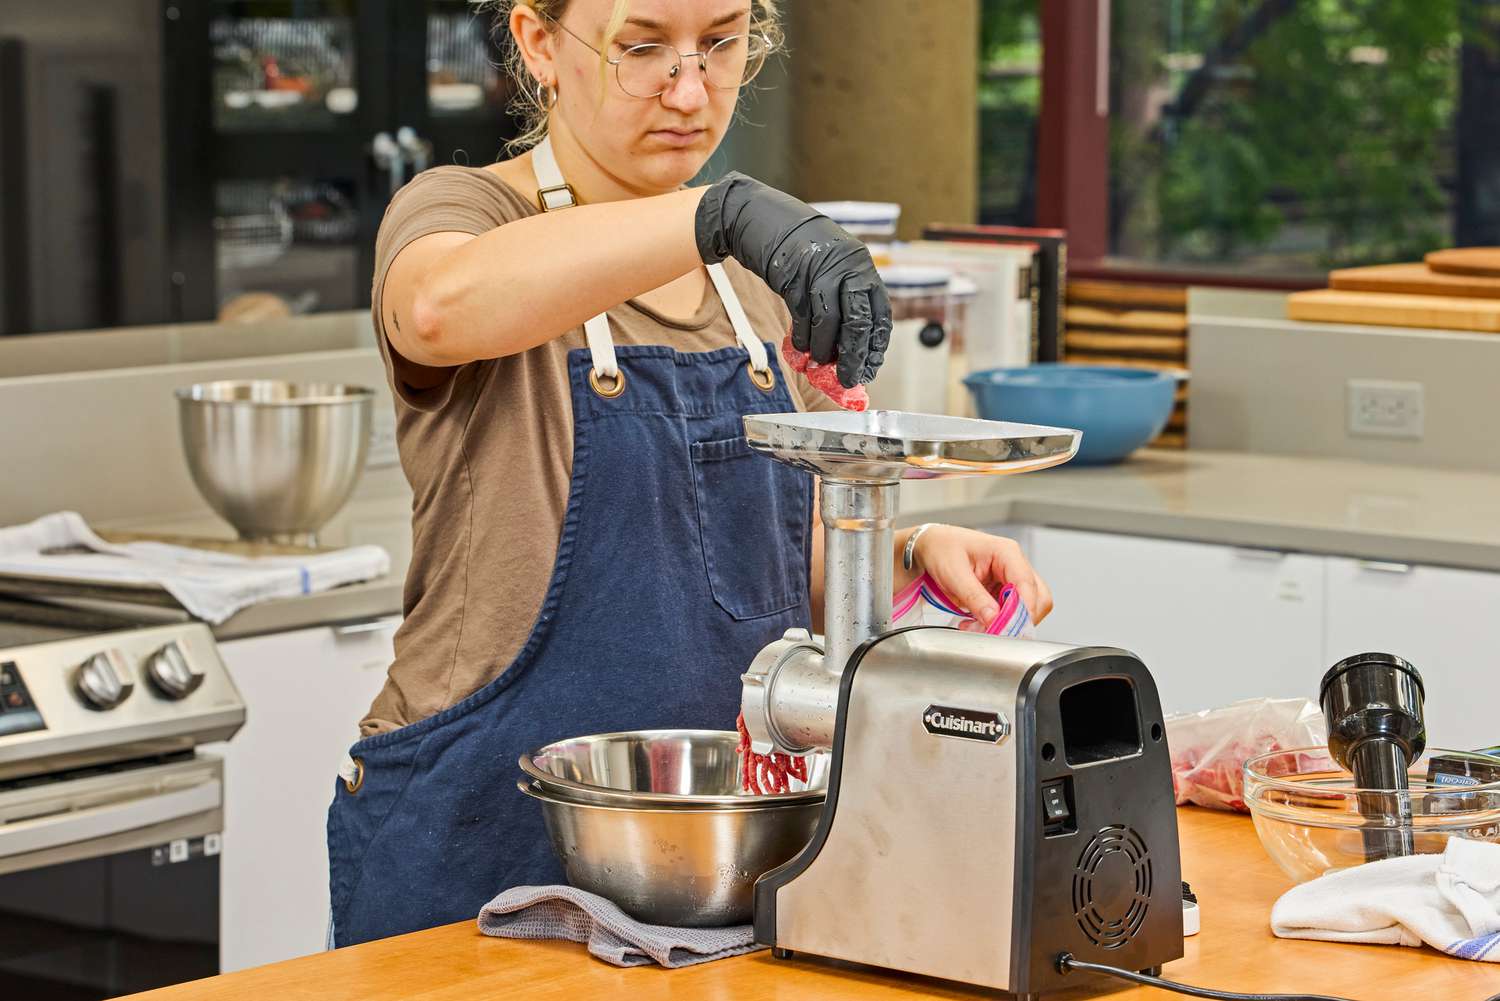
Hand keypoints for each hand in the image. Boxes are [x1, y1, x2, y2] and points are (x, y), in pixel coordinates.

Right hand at [695, 173, 891, 387]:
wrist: (760, 220)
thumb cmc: (798, 251)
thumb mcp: (830, 268)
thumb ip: (842, 302)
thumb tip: (850, 349)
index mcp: (861, 266)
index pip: (880, 313)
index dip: (876, 345)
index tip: (870, 368)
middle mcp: (847, 267)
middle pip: (859, 321)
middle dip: (854, 356)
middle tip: (848, 378)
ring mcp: (820, 270)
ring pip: (829, 323)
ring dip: (823, 350)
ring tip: (816, 364)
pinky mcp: (794, 276)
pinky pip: (803, 316)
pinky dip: (802, 337)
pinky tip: (800, 347)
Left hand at [911, 525, 1052, 626]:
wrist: (932, 547)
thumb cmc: (942, 549)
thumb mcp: (953, 573)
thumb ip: (975, 597)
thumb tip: (994, 618)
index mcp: (1006, 552)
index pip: (1027, 584)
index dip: (1023, 610)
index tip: (1008, 627)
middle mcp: (1014, 565)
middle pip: (1037, 598)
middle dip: (1019, 620)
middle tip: (994, 631)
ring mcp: (1010, 579)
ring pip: (1027, 609)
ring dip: (1007, 624)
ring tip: (978, 628)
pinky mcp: (1003, 591)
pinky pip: (1011, 613)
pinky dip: (998, 623)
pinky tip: (976, 624)